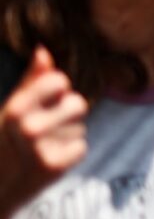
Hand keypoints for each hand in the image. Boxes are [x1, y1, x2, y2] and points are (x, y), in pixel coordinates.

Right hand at [0, 46, 86, 218]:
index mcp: (16, 108)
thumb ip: (30, 81)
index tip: (44, 103)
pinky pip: (81, 147)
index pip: (60, 81)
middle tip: (46, 127)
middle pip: (79, 104)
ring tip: (42, 145)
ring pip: (79, 128)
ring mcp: (42, 149)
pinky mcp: (55, 168)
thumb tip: (43, 50)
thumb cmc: (3, 141)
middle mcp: (29, 127)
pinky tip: (48, 160)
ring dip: (66, 135)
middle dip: (67, 114)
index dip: (57, 91)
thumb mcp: (9, 109)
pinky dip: (69, 153)